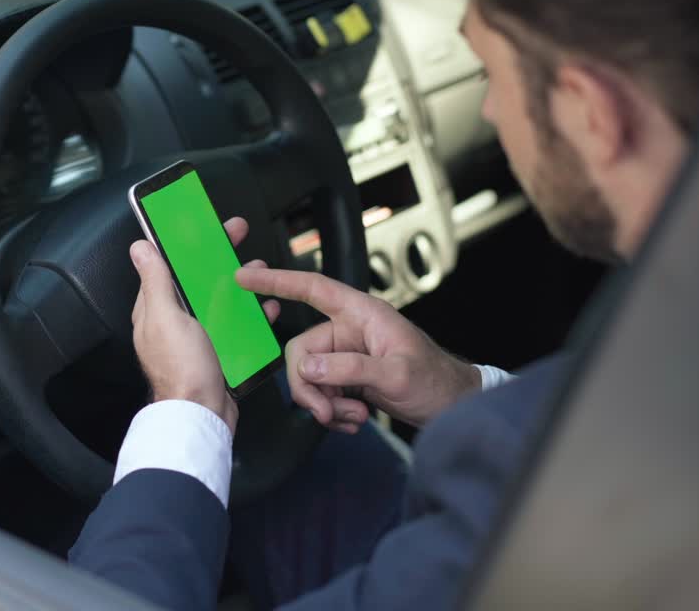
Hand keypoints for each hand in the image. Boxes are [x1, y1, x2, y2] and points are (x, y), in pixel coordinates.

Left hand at [130, 217, 279, 433]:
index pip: (169, 266)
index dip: (187, 243)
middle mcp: (174, 322)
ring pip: (219, 300)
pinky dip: (250, 315)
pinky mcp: (217, 352)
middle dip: (219, 256)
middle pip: (197, 280)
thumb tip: (139, 248)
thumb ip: (155, 282)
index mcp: (156, 310)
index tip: (206, 225)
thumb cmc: (182, 369)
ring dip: (239, 283)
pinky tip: (265, 308)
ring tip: (259, 269)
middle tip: (240, 236)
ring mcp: (196, 338)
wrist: (202, 415)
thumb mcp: (166, 317)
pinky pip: (234, 326)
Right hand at [234, 267, 478, 431]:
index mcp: (361, 314)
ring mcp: (346, 357)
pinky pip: (321, 394)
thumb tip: (309, 369)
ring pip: (309, 378)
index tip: (244, 276)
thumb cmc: (435, 381)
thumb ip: (350, 369)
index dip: (277, 280)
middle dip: (310, 387)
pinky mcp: (347, 380)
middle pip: (302, 352)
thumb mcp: (396, 374)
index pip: (312, 289)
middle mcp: (348, 331)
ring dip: (326, 404)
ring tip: (355, 419)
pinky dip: (332, 412)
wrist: (454, 409)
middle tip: (328, 412)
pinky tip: (354, 421)